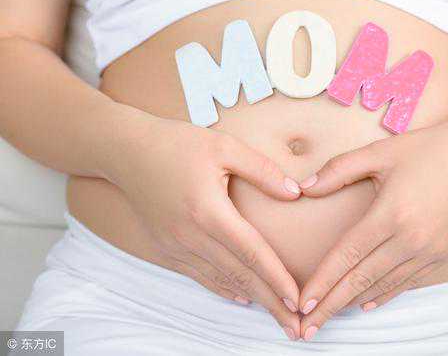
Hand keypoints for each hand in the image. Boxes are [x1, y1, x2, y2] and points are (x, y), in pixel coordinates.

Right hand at [105, 114, 302, 340]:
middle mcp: (191, 236)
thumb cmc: (177, 143)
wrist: (125, 151)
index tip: (298, 300)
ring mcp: (175, 246)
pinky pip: (199, 276)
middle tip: (295, 326)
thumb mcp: (224, 146)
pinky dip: (224, 288)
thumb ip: (263, 170)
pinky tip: (243, 297)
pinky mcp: (165, 248)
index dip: (277, 278)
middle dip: (271, 302)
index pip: (251, 253)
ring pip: (220, 281)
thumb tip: (295, 193)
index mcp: (209, 211)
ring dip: (251, 299)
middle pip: (240, 276)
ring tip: (276, 316)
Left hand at [296, 109, 447, 340]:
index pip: (347, 255)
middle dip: (331, 305)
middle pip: (361, 279)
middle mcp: (411, 239)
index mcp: (391, 213)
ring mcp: (430, 251)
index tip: (302, 304)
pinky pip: (407, 282)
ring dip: (354, 302)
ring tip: (330, 316)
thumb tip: (304, 187)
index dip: (322, 282)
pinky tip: (365, 304)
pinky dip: (384, 295)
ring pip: (383, 285)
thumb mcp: (379, 152)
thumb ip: (338, 170)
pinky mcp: (444, 255)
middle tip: (307, 329)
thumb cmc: (427, 148)